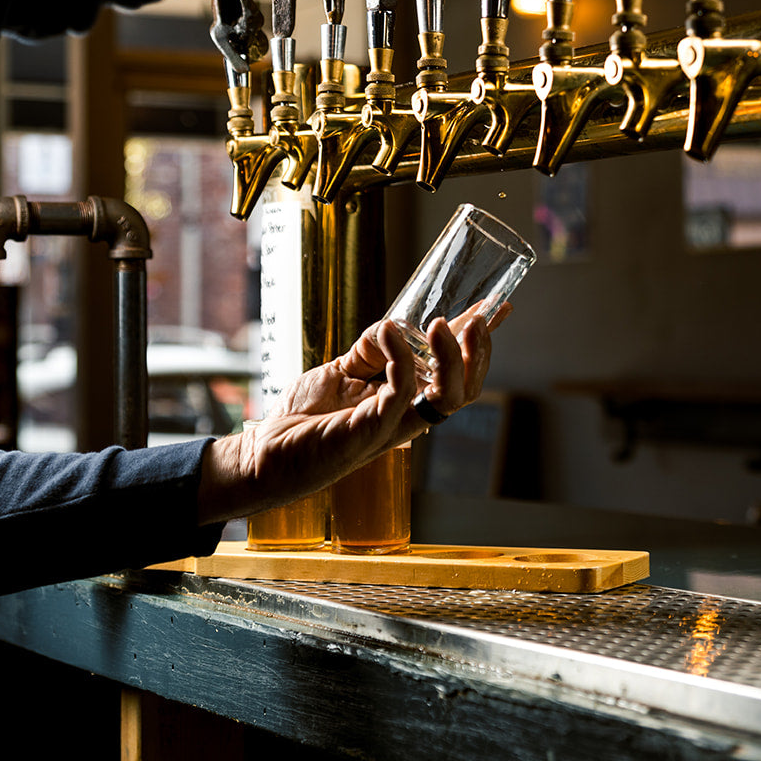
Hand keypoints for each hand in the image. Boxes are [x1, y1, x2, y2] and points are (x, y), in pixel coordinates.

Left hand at [197, 306, 509, 522]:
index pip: (455, 375)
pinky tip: (389, 331)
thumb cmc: (301, 420)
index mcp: (405, 406)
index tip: (498, 308)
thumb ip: (372, 351)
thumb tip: (397, 325)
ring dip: (453, 358)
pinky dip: (400, 357)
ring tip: (443, 324)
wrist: (263, 453)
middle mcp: (406, 419)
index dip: (479, 344)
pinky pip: (402, 392)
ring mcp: (391, 428)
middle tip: (479, 319)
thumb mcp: (342, 370)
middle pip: (466, 391)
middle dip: (480, 353)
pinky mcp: (370, 431)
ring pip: (448, 398)